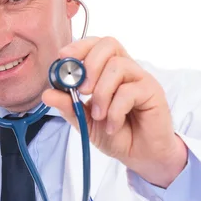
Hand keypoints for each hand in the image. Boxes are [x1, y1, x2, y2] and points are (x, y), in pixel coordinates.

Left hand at [42, 37, 187, 186]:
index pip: (96, 45)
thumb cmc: (118, 135)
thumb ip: (69, 106)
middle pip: (109, 44)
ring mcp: (140, 79)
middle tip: (82, 91)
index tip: (63, 58)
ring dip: (102, 93)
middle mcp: (127, 70)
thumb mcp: (86, 122)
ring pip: (118, 67)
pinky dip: (115, 111)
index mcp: (109, 71)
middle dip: (90, 65)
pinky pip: (129, 92)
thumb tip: (47, 94)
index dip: (79, 47)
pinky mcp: (153, 92)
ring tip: (99, 116)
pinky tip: (112, 126)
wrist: (141, 156)